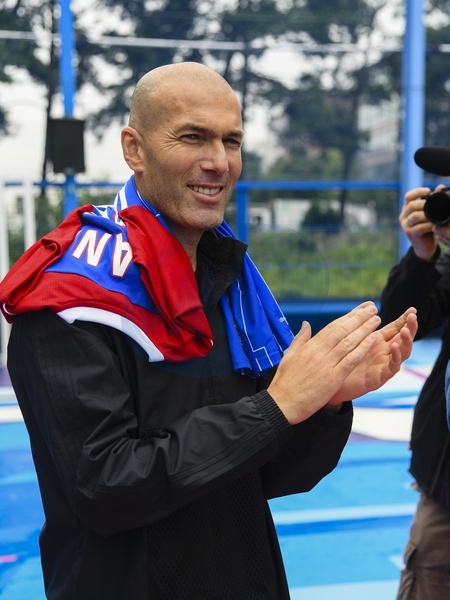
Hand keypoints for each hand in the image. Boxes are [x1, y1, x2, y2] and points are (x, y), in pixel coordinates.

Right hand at [267, 303, 416, 424]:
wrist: (282, 403)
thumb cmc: (285, 382)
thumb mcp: (289, 356)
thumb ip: (300, 339)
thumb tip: (306, 324)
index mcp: (309, 346)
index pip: (332, 327)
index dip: (348, 317)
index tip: (359, 309)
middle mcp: (319, 352)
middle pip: (342, 331)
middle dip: (359, 318)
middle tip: (372, 309)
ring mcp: (327, 365)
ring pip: (349, 343)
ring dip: (364, 330)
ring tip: (376, 320)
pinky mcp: (333, 379)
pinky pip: (350, 360)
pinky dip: (361, 349)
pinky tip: (372, 340)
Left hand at [326, 306, 416, 406]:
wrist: (332, 383)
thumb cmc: (342, 359)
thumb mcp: (352, 337)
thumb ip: (360, 321)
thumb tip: (370, 303)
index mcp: (378, 341)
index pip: (395, 328)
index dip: (404, 319)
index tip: (412, 309)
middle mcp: (384, 352)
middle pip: (402, 338)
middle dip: (409, 327)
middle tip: (413, 316)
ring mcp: (383, 365)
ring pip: (402, 353)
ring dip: (405, 341)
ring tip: (405, 331)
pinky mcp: (380, 377)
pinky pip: (392, 367)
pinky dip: (395, 357)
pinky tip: (393, 347)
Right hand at [400, 186, 441, 259]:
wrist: (425, 246)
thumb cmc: (428, 227)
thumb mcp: (430, 213)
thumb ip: (434, 200)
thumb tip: (440, 187)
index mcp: (407, 209)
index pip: (408, 196)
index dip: (417, 192)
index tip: (428, 191)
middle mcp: (403, 216)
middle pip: (411, 205)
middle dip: (424, 203)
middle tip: (435, 205)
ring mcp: (405, 225)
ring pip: (414, 216)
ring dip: (427, 214)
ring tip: (437, 215)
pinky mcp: (410, 234)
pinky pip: (419, 227)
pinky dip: (429, 225)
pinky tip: (435, 224)